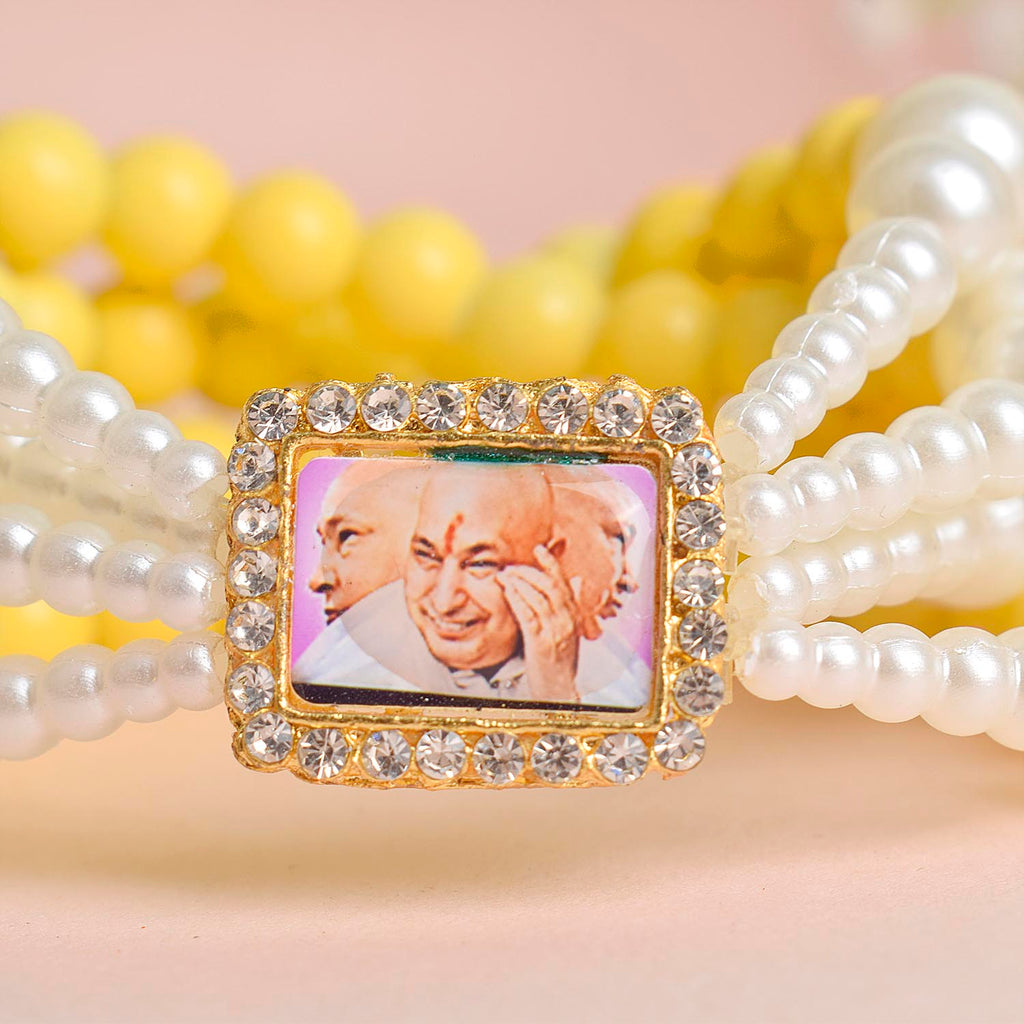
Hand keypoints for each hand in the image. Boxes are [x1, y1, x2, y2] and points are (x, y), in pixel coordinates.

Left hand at [497, 544, 581, 702]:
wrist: (559, 688)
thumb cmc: (562, 658)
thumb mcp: (573, 629)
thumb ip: (574, 603)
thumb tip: (578, 579)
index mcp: (574, 614)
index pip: (563, 582)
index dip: (550, 563)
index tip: (538, 548)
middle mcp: (567, 620)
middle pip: (547, 586)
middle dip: (527, 572)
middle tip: (511, 567)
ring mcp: (554, 631)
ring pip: (536, 597)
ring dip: (518, 583)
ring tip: (504, 576)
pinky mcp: (540, 642)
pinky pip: (527, 614)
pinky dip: (516, 599)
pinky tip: (506, 591)